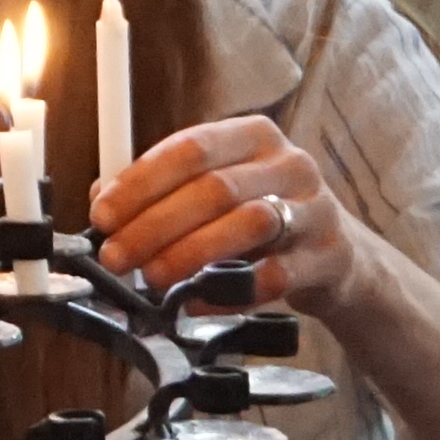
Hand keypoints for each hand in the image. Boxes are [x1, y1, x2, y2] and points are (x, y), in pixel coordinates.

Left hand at [89, 116, 374, 318]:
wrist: (338, 257)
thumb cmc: (263, 217)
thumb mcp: (218, 192)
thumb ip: (162, 190)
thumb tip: (101, 199)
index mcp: (254, 136)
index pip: (191, 147)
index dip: (141, 181)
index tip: (103, 215)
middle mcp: (290, 163)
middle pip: (215, 189)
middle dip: (155, 225)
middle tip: (116, 257)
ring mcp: (316, 208)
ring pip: (248, 225)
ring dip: (190, 254)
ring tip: (153, 279)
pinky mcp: (330, 257)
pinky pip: (275, 276)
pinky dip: (229, 292)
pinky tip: (195, 303)